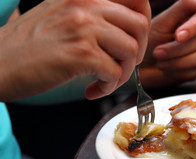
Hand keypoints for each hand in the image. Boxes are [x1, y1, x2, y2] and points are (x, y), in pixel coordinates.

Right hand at [0, 0, 150, 100]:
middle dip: (137, 53)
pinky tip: (93, 90)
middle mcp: (86, 4)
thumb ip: (93, 16)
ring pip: (132, 50)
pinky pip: (115, 72)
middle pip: (141, 25)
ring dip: (123, 73)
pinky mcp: (80, 53)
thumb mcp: (62, 15)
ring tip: (105, 81)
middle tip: (121, 66)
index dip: (142, 22)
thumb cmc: (30, 46)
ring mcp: (83, 27)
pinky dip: (108, 87)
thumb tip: (126, 33)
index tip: (133, 41)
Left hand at [140, 0, 195, 87]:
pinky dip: (180, 71)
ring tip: (160, 61)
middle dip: (178, 48)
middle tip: (157, 52)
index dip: (193, 27)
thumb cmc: (150, 41)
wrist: (141, 67)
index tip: (177, 36)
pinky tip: (168, 69)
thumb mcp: (164, 21)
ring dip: (179, 61)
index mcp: (193, 18)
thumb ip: (186, 6)